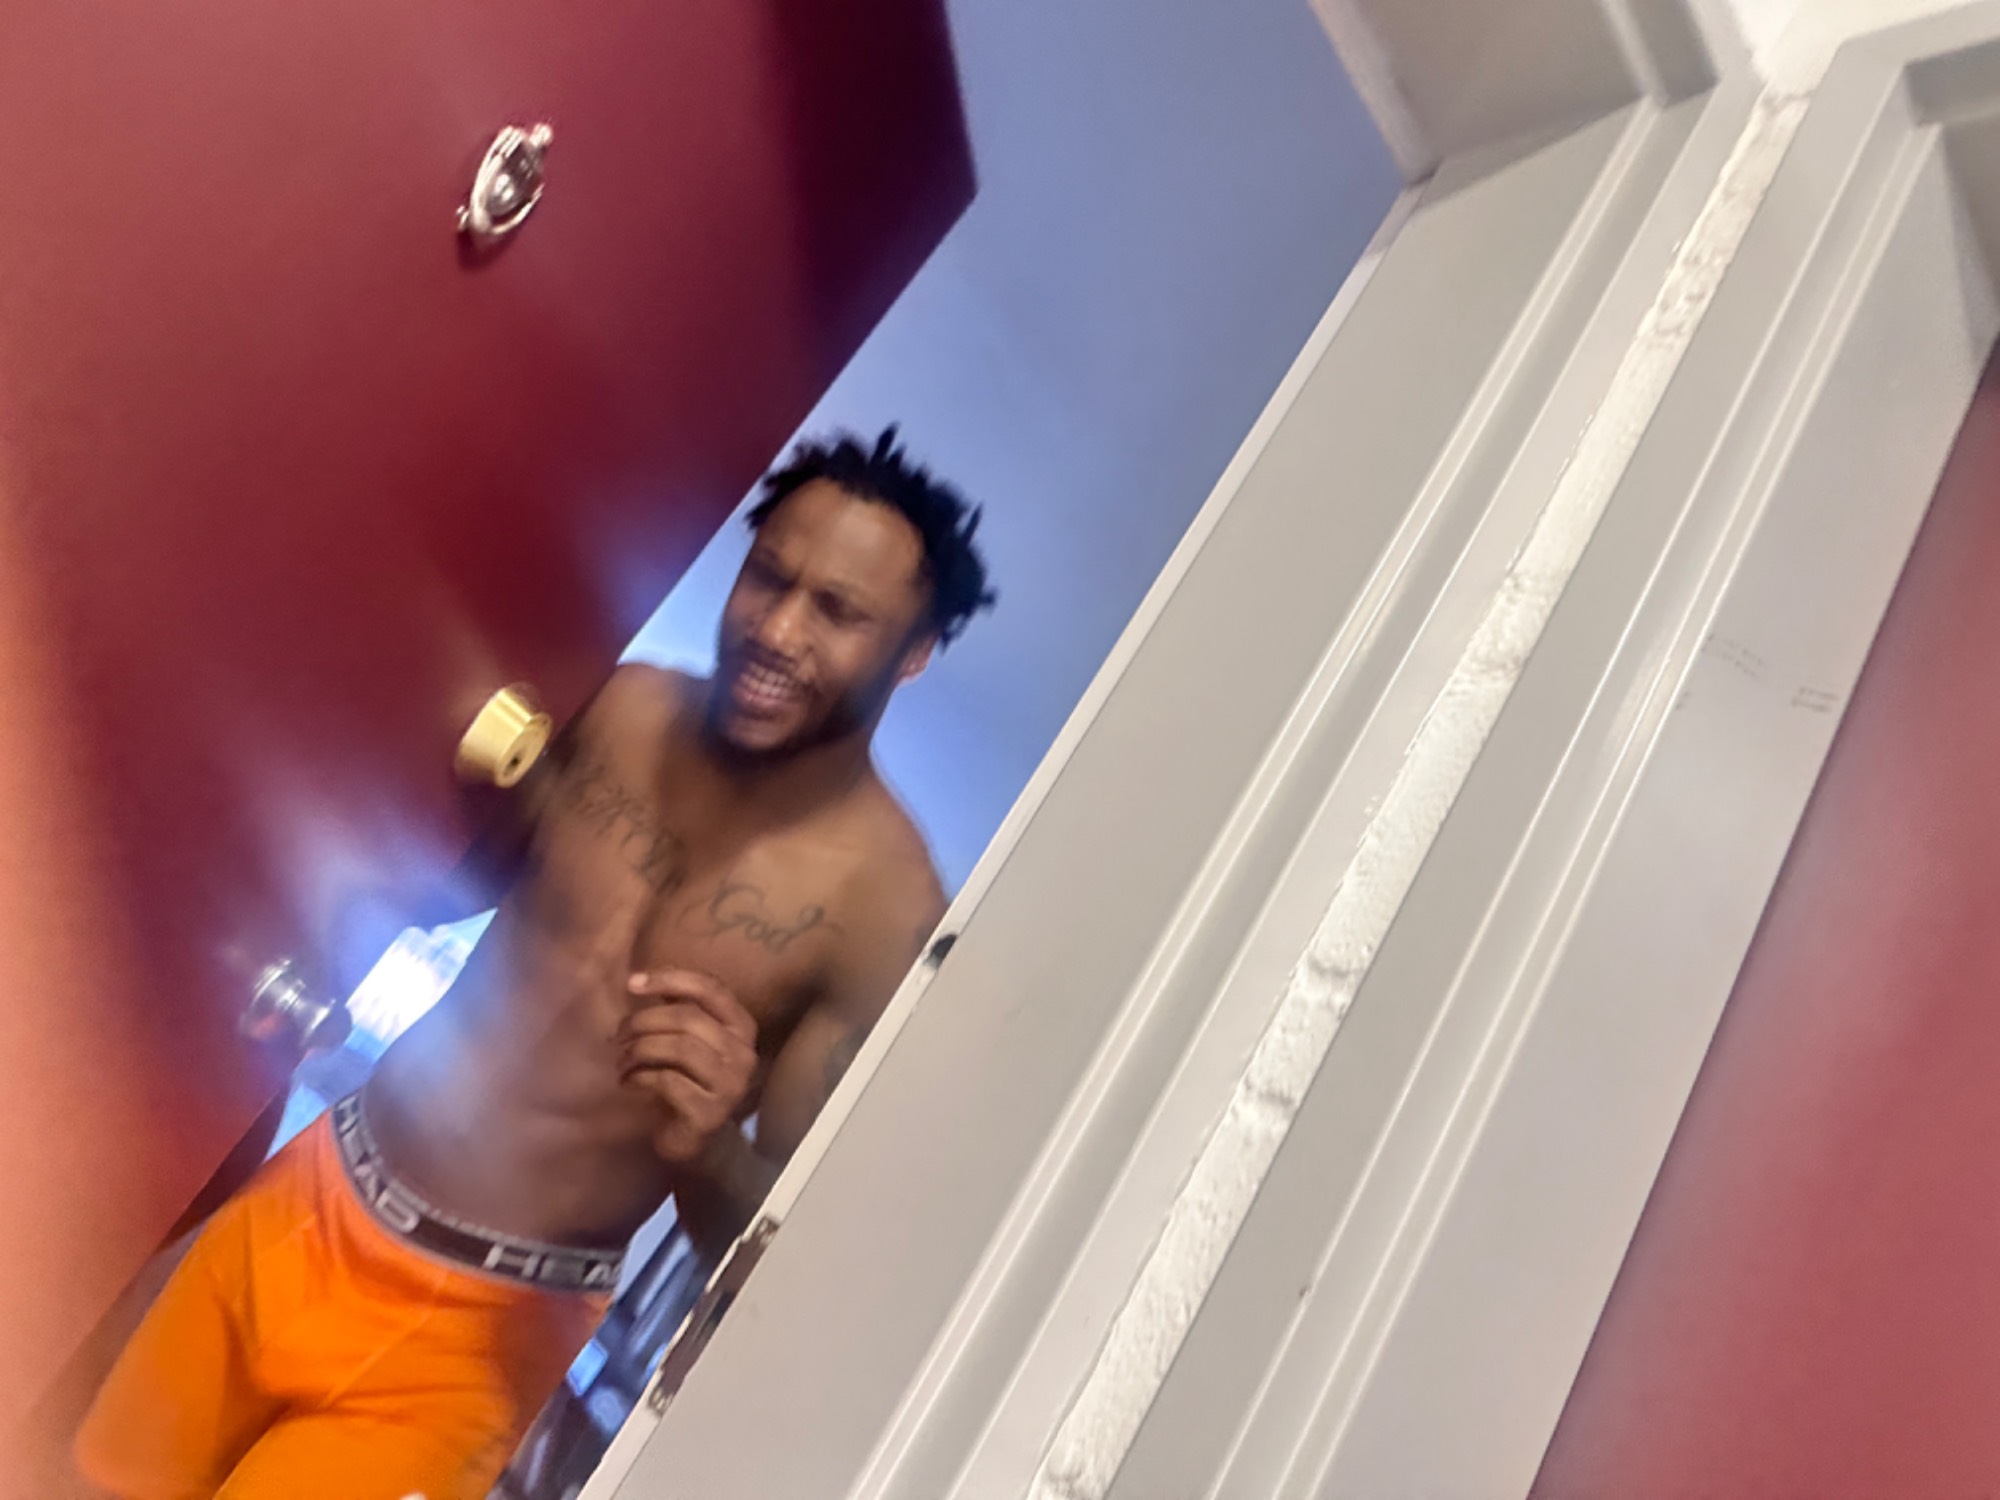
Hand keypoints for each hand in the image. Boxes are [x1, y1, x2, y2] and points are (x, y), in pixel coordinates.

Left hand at [618, 969, 759, 1164]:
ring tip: (621, 1062)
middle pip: (688, 1019)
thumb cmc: (689, 1081)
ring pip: (680, 1048)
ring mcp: (730, 1085)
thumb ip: (677, 1011)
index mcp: (741, 1028)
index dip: (671, 980)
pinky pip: (669, 1081)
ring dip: (639, 1050)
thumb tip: (641, 979)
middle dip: (643, 1021)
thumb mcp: (689, 1041)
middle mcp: (743, 1054)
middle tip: (618, 1035)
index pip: (711, 989)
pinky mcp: (710, 1113)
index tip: (632, 983)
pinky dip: (641, 1077)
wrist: (700, 1142)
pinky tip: (629, 1082)